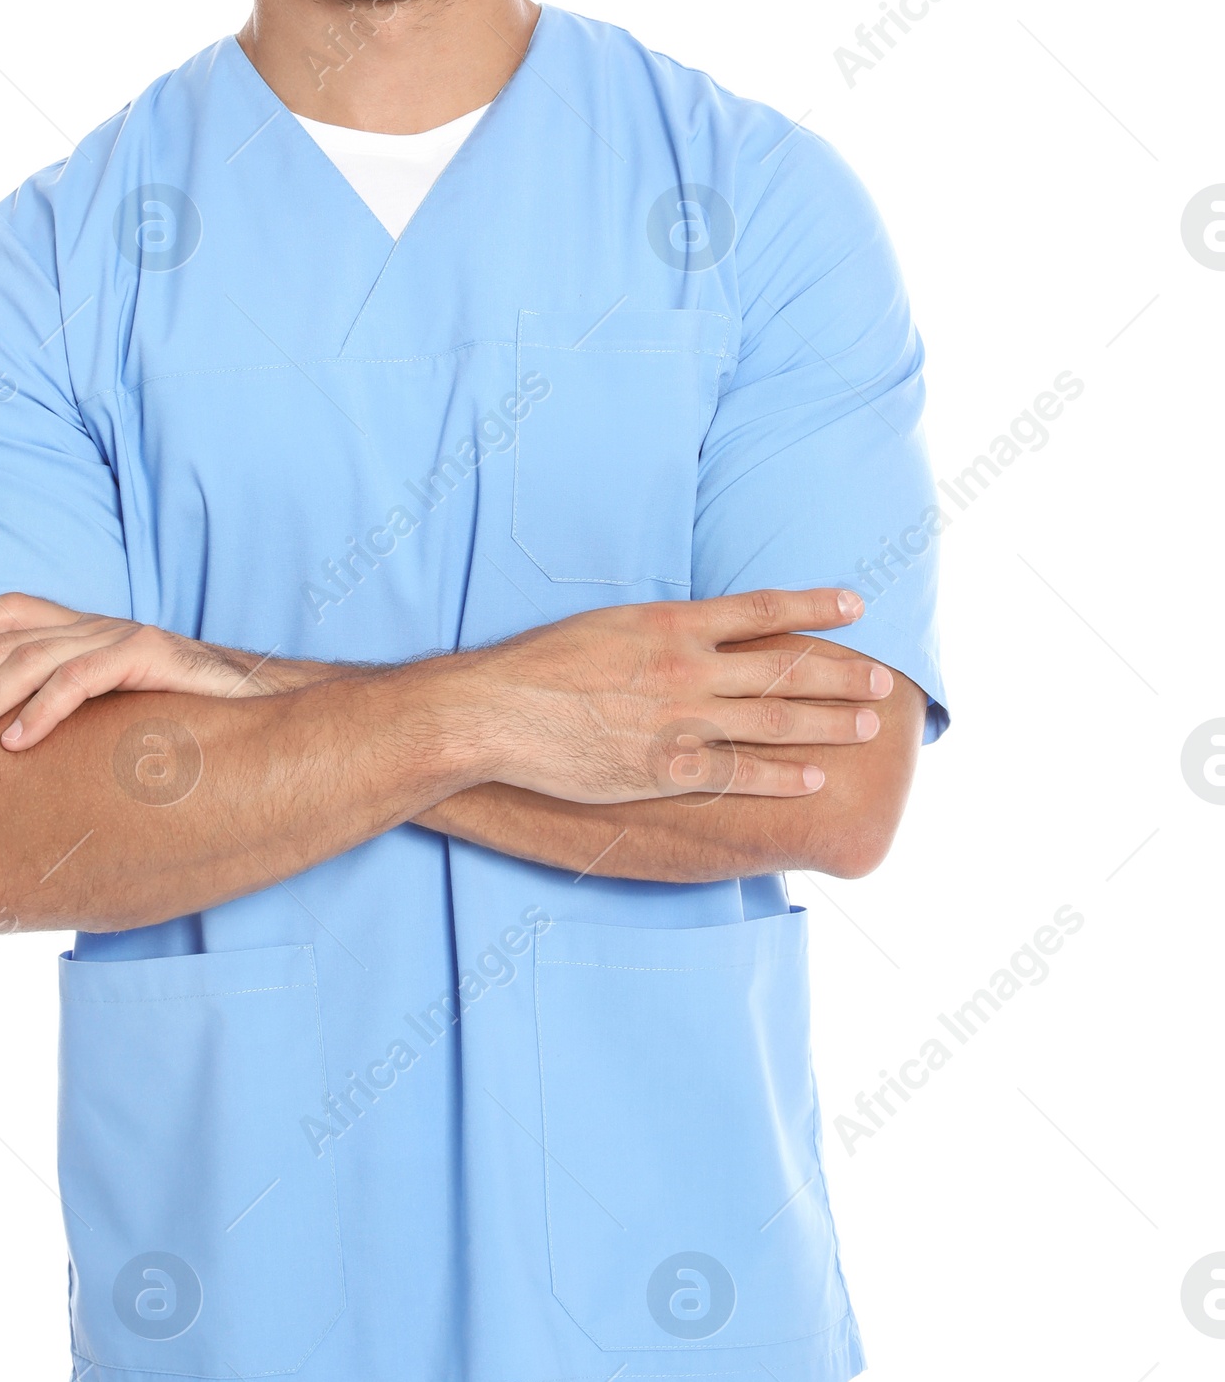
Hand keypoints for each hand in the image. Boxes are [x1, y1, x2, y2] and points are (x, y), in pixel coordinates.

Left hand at [0, 596, 286, 749]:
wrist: (275, 709)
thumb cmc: (196, 720)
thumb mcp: (125, 712)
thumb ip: (82, 717)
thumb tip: (24, 757)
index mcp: (92, 632)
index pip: (16, 610)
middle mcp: (101, 626)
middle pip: (9, 643)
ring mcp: (124, 638)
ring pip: (33, 659)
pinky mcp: (149, 658)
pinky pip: (81, 678)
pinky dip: (41, 710)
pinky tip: (15, 742)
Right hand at [450, 586, 891, 805]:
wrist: (496, 711)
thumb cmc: (539, 665)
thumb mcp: (607, 624)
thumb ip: (660, 629)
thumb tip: (698, 631)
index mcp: (672, 623)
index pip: (763, 608)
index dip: (816, 605)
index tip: (856, 604)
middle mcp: (686, 666)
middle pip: (784, 666)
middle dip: (841, 673)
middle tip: (885, 681)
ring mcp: (679, 719)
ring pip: (773, 717)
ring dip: (827, 721)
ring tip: (866, 724)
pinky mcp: (663, 768)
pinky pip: (737, 773)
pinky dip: (781, 776)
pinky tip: (814, 777)